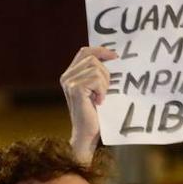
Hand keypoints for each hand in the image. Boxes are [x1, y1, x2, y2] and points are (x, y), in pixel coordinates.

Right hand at [60, 45, 117, 163]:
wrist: (87, 134)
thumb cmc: (96, 114)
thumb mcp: (98, 89)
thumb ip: (98, 74)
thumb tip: (114, 56)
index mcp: (71, 74)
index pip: (85, 51)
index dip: (100, 50)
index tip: (115, 56)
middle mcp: (67, 76)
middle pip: (92, 59)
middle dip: (106, 73)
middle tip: (105, 91)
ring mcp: (69, 82)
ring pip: (96, 69)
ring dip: (105, 84)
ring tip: (101, 97)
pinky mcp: (75, 89)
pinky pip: (96, 79)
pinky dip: (102, 90)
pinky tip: (99, 102)